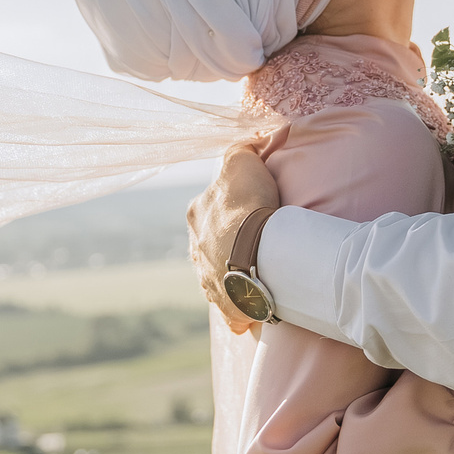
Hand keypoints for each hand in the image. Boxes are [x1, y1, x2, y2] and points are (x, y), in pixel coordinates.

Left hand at [187, 141, 283, 328]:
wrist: (258, 252)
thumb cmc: (249, 205)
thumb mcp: (241, 161)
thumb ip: (241, 150)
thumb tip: (247, 144)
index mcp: (195, 215)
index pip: (209, 207)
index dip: (230, 206)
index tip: (250, 210)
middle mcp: (195, 249)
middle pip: (211, 243)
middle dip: (227, 244)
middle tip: (254, 244)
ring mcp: (207, 279)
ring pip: (217, 275)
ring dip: (231, 274)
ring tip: (256, 274)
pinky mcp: (224, 303)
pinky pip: (230, 307)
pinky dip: (239, 307)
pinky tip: (251, 309)